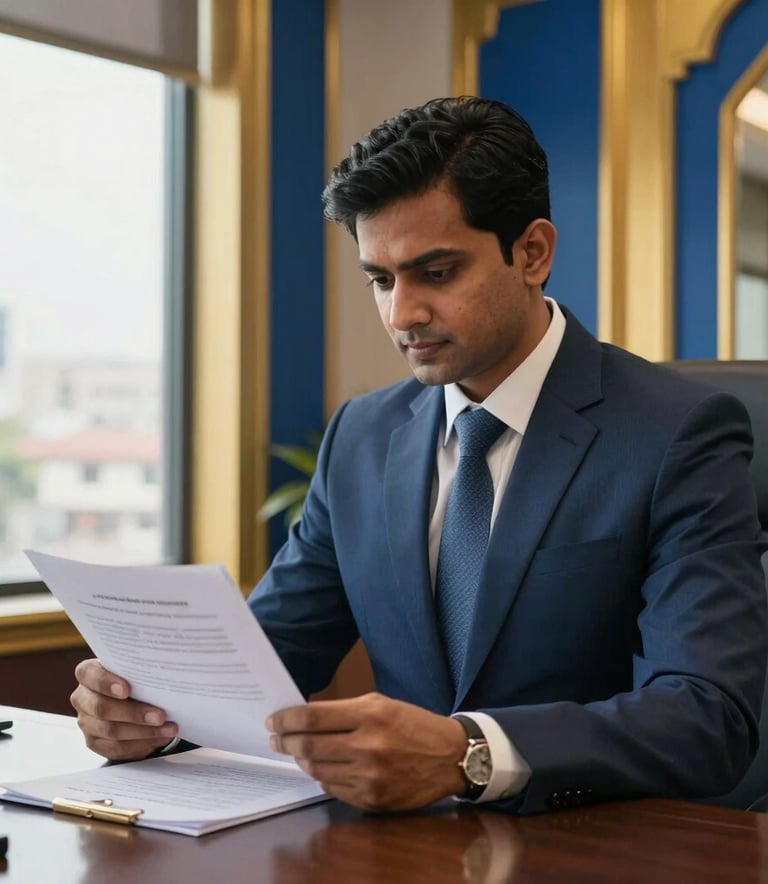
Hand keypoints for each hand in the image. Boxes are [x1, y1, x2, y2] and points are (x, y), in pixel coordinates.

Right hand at [70, 658, 177, 760]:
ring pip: (111, 731)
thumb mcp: (135, 670)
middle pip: (102, 708)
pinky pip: (116, 748)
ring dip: (143, 732)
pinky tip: (159, 738)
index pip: (89, 674)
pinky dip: (141, 744)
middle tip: (160, 716)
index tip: (127, 689)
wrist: (132, 697)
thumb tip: (165, 675)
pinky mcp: (95, 742)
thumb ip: (140, 671)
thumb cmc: (134, 679)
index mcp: (88, 673)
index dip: (106, 683)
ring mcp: (87, 722)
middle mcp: (83, 698)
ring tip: (167, 729)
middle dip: (134, 713)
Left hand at [266, 692, 467, 810]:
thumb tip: (304, 719)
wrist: (450, 756)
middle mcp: (368, 746)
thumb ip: (343, 710)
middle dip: (285, 741)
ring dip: (302, 760)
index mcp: (370, 715)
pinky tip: (324, 767)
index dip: (286, 720)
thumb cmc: (412, 724)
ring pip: (316, 769)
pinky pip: (333, 788)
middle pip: (308, 746)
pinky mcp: (372, 800)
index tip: (273, 721)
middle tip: (276, 738)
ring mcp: (369, 776)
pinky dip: (323, 776)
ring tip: (298, 752)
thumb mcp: (381, 704)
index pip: (312, 718)